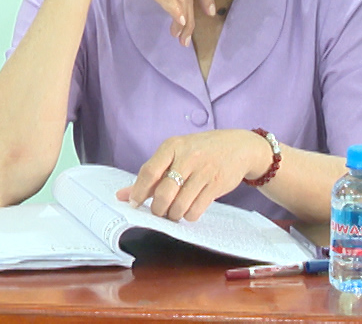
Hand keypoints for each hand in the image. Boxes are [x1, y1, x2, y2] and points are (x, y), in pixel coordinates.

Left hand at [113, 130, 269, 221]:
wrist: (239, 147)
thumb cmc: (201, 151)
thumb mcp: (175, 154)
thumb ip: (151, 175)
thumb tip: (122, 196)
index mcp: (172, 146)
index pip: (149, 172)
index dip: (139, 192)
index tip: (135, 204)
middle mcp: (188, 157)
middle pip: (164, 194)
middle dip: (158, 209)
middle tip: (159, 211)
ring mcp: (203, 171)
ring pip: (179, 205)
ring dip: (174, 215)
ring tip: (174, 211)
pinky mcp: (216, 184)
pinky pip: (196, 210)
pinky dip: (189, 215)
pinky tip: (190, 209)